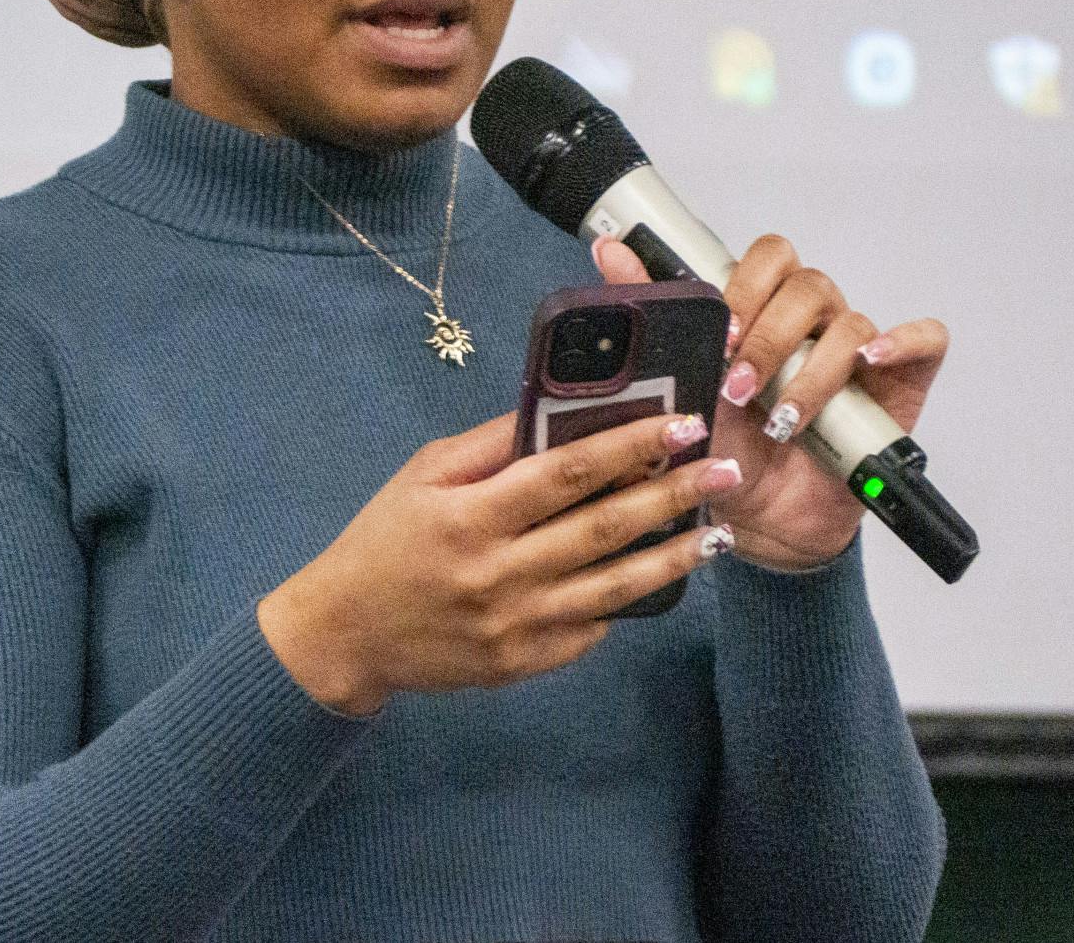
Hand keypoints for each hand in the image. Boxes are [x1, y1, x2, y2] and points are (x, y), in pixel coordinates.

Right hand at [257, 409, 744, 715]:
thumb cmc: (384, 539)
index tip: (682, 424)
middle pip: (604, 528)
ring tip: (717, 532)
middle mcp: (499, 573)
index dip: (630, 446)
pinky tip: (656, 576)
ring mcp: (515, 625)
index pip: (567, 473)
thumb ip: (489, 446)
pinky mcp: (524, 663)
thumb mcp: (422, 475)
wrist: (348, 633)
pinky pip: (590, 627)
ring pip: (614, 586)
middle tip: (726, 470)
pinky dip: (627, 600)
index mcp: (470, 516)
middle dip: (672, 495)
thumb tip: (558, 410)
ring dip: (673, 557)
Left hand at [592, 233, 948, 571]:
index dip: (746, 287)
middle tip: (739, 385)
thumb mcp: (678, 385)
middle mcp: (811, 323)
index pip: (767, 258)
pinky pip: (924, 340)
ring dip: (811, 371)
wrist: (759, 518)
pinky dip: (902, 341)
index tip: (719, 338)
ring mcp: (858, 350)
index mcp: (761, 311)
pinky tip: (872, 361)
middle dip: (770, 336)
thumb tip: (609, 250)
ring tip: (779, 420)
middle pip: (808, 285)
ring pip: (851, 322)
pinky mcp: (900, 383)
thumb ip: (651, 313)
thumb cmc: (721, 448)